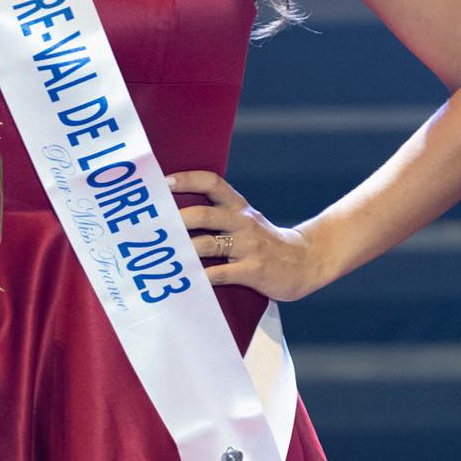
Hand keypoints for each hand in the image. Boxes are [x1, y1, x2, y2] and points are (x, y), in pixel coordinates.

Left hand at [165, 170, 326, 301]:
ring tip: (162, 255)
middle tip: (154, 227)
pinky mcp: (254, 270)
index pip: (213, 183)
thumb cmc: (264, 243)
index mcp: (238, 207)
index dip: (189, 179)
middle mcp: (243, 222)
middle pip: (205, 214)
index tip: (165, 182)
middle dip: (177, 220)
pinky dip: (202, 278)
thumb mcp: (245, 221)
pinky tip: (186, 281)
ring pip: (209, 243)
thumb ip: (217, 217)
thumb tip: (173, 217)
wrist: (305, 262)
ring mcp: (249, 246)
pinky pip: (221, 273)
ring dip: (184, 249)